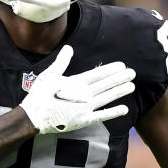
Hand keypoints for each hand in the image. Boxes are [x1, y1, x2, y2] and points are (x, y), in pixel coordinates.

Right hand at [21, 45, 135, 133]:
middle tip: (132, 73)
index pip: (98, 74)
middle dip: (120, 78)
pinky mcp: (84, 120)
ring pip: (107, 97)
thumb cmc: (40, 95)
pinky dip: (113, 112)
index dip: (111, 69)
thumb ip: (61, 62)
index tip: (122, 65)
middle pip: (106, 84)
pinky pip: (102, 115)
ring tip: (131, 86)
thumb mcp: (49, 75)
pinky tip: (124, 109)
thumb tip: (69, 48)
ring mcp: (85, 107)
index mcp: (76, 82)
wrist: (34, 117)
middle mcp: (84, 94)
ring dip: (120, 91)